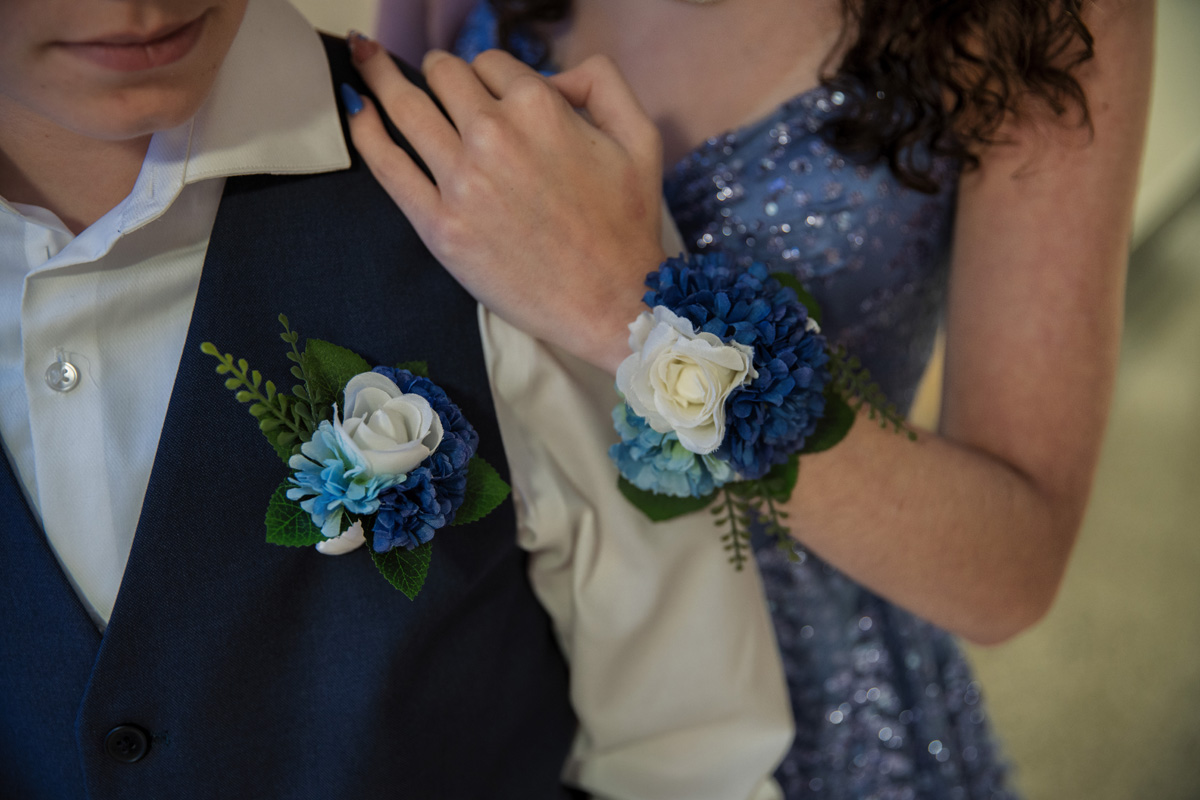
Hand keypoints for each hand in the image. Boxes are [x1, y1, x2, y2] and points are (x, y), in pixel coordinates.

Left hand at [345, 39, 667, 373]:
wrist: (612, 303)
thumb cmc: (628, 225)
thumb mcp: (639, 137)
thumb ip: (602, 81)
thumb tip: (552, 72)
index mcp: (540, 107)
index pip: (491, 63)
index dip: (491, 76)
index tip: (490, 94)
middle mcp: (494, 135)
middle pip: (443, 75)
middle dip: (439, 71)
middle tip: (435, 79)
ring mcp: (461, 181)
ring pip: (405, 105)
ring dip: (383, 76)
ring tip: (367, 58)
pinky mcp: (439, 225)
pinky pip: (386, 162)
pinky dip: (363, 128)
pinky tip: (355, 107)